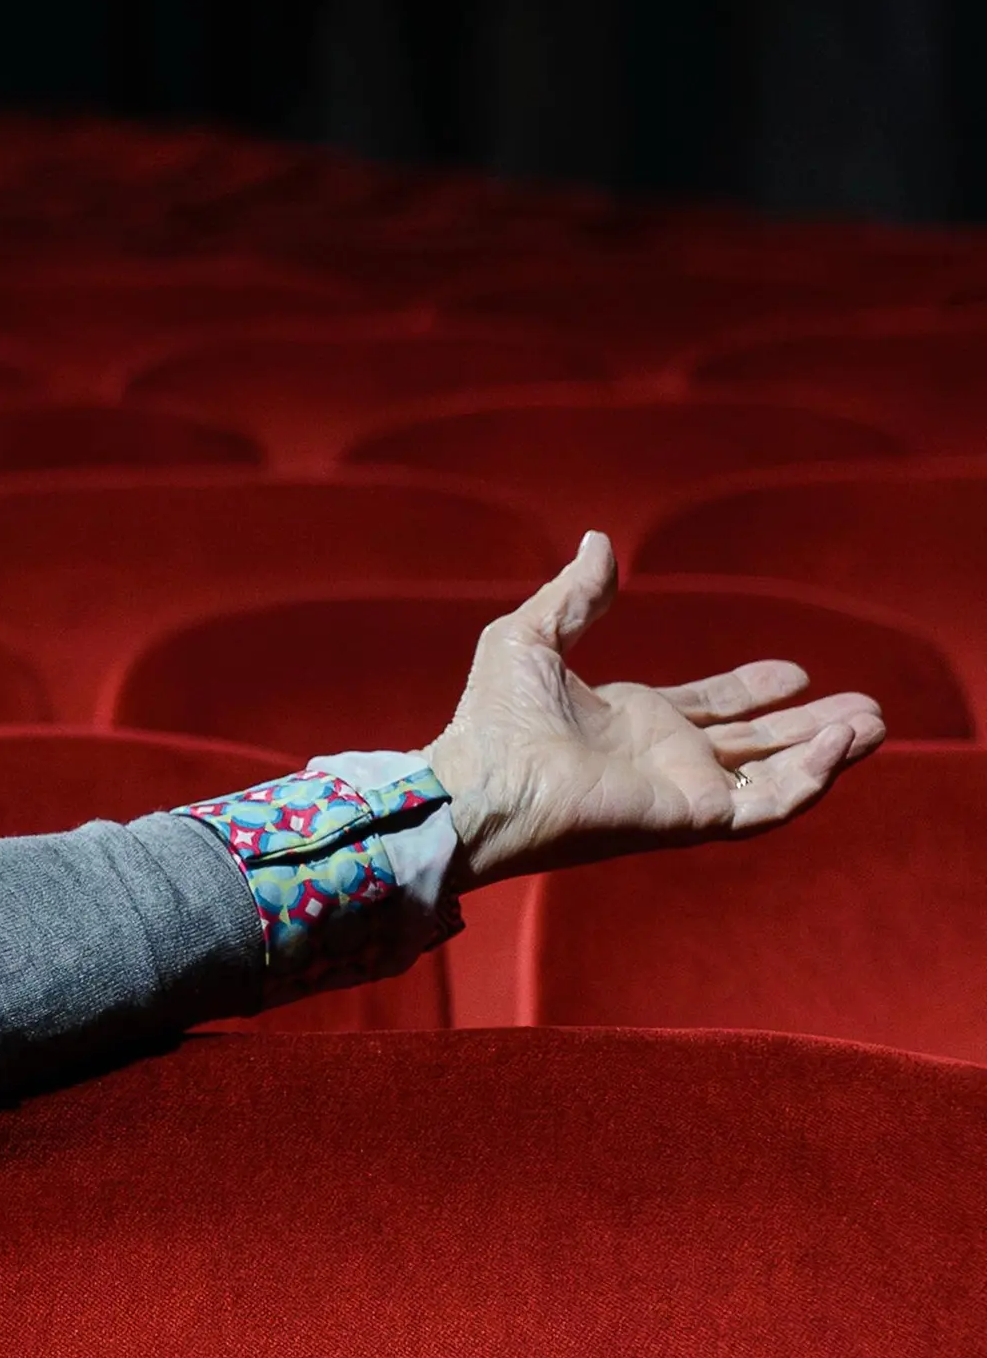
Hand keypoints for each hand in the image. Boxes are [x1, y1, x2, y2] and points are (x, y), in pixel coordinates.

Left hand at [424, 532, 885, 887]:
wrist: (482, 780)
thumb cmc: (491, 718)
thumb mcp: (529, 636)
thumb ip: (574, 595)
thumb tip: (596, 541)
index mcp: (632, 719)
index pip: (710, 708)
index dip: (753, 690)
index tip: (795, 671)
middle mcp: (663, 757)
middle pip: (755, 743)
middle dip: (809, 726)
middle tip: (865, 707)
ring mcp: (682, 789)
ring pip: (773, 775)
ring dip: (826, 751)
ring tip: (875, 725)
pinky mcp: (693, 816)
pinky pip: (767, 804)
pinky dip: (809, 778)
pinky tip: (838, 745)